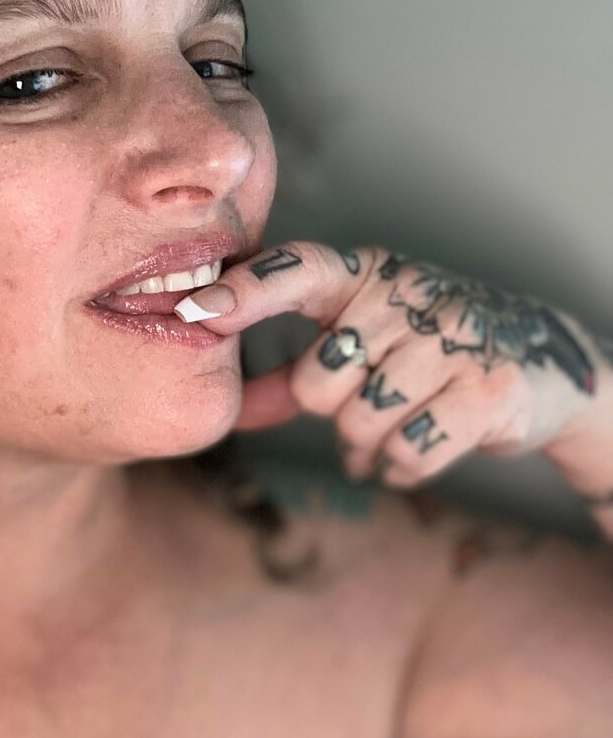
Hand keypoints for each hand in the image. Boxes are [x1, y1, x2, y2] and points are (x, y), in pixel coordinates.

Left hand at [174, 243, 600, 486]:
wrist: (541, 365)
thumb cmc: (428, 354)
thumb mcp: (365, 345)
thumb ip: (295, 373)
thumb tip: (228, 406)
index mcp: (366, 274)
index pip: (298, 269)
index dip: (246, 291)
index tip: (196, 312)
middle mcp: (407, 294)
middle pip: (319, 379)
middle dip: (332, 410)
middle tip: (363, 405)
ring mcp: (453, 337)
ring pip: (362, 420)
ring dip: (368, 445)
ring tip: (392, 431)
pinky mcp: (489, 387)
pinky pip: (409, 450)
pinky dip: (403, 467)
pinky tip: (415, 453)